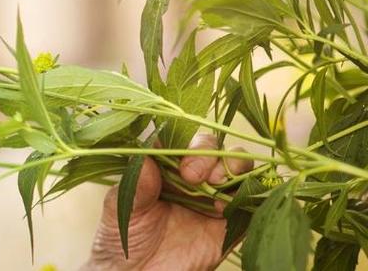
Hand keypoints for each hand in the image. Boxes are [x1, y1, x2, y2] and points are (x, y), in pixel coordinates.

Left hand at [84, 134, 252, 270]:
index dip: (183, 142)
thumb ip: (136, 185)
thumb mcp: (122, 208)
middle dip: (208, 154)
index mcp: (163, 165)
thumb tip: (148, 159)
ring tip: (214, 186)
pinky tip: (226, 208)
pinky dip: (249, 195)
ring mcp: (213, 197)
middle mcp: (191, 176)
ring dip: (231, 167)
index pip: (180, 137)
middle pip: (213, 146)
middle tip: (193, 177)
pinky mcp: (231, 222)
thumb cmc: (124, 237)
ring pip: (238, 165)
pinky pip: (252, 200)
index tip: (177, 163)